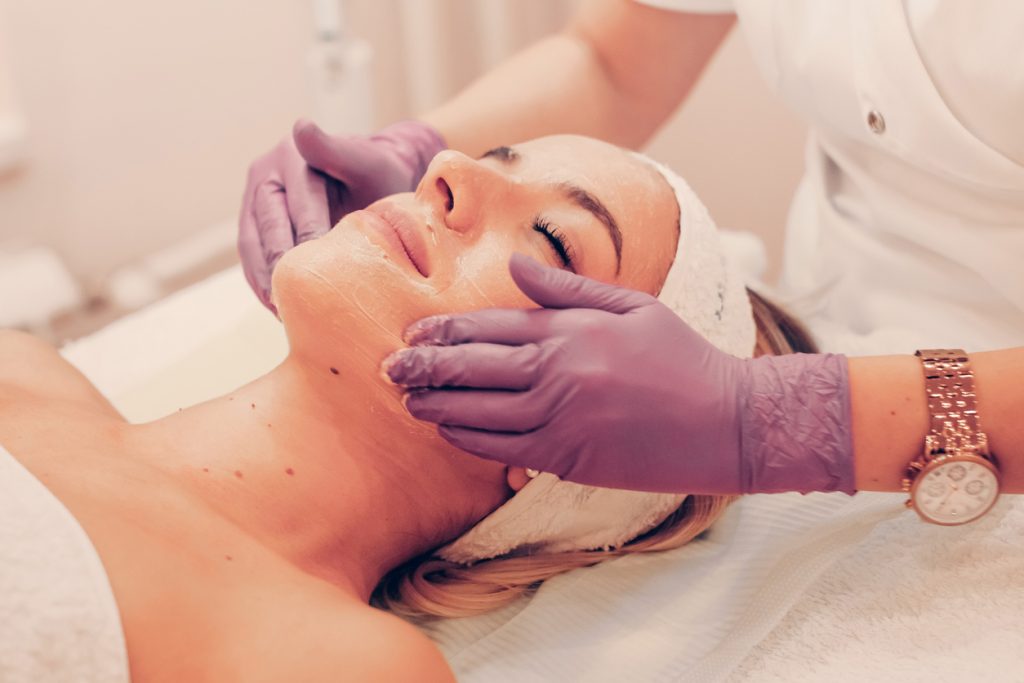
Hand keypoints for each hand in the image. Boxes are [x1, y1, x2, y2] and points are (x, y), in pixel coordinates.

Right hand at [238, 119, 445, 311]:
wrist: (370, 181)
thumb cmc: (376, 174)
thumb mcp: (366, 160)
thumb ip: (338, 150)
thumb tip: (301, 126)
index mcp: (291, 156)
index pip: (297, 203)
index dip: (306, 236)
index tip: (317, 265)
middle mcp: (266, 175)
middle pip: (267, 227)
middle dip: (280, 264)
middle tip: (294, 297)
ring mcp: (255, 201)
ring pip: (252, 245)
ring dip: (264, 279)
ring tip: (282, 310)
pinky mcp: (254, 226)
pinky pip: (251, 257)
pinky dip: (261, 283)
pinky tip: (277, 308)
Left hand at [384, 254, 855, 494]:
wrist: (724, 422)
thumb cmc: (681, 357)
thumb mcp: (631, 306)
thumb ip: (567, 288)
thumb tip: (514, 263)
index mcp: (569, 331)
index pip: (487, 327)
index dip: (443, 332)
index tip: (413, 335)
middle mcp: (555, 373)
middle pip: (470, 368)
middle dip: (423, 368)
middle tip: (389, 369)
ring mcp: (557, 419)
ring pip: (476, 412)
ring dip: (435, 405)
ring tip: (406, 400)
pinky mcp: (565, 458)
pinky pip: (500, 448)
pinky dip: (467, 439)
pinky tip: (447, 432)